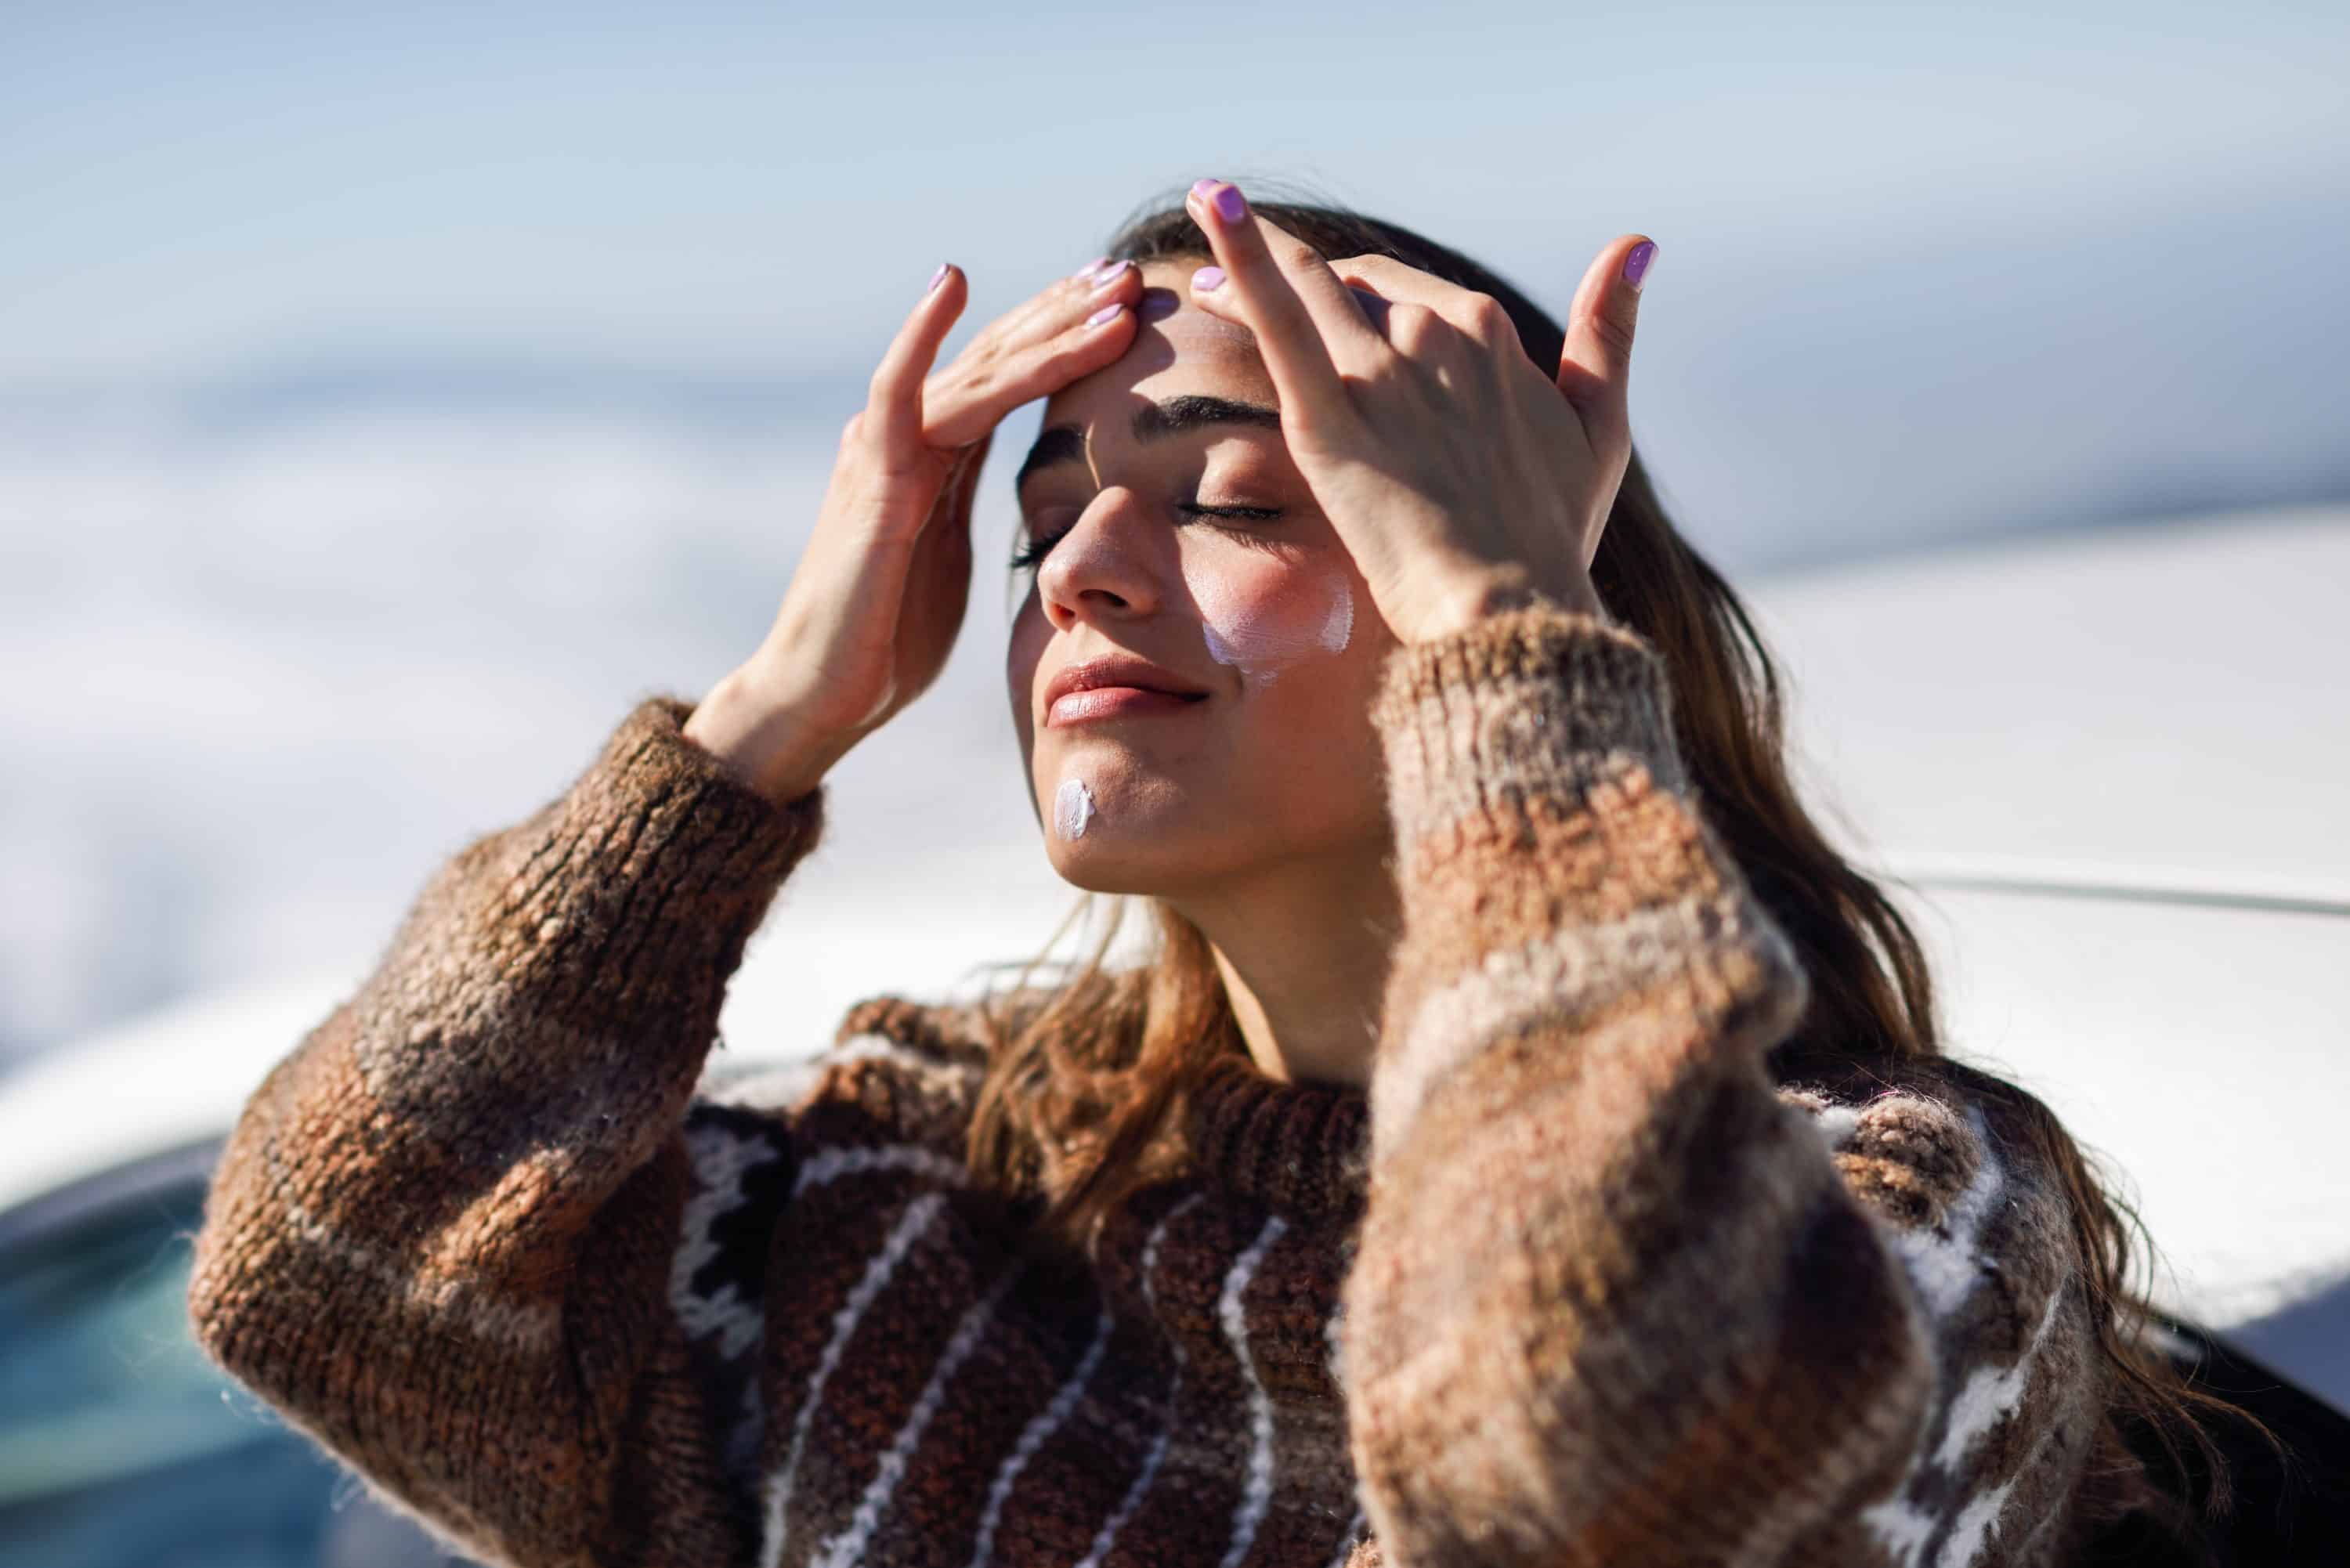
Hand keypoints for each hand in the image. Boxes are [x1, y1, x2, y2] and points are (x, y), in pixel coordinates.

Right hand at [687, 259, 1144, 802]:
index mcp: (936, 453)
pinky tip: (952, 282)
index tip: (1126, 303)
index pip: (1010, 376)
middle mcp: (908, 434)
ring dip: (1047, 328)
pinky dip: (922, 334)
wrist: (823, 692)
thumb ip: (973, 508)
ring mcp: (885, 449)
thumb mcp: (951, 557)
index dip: (1066, 335)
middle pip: (1000, 356)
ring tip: (1108, 290)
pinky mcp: (871, 478)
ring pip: (977, 370)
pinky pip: (898, 392)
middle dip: (1068, 312)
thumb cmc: (888, 638)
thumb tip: (1028, 500)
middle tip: (1131, 272)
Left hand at [1180, 179, 1652, 641]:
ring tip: (1200, 240)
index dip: (1357, 289)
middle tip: (1226, 276)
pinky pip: (1278, 319)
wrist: (1509, 607)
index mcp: (1490, 332)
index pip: (1406, 292)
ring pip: (1305, 289)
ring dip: (1248, 256)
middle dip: (1294, 274)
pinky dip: (1242, 256)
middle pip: (1349, 287)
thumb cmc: (1553, 536)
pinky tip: (1210, 204)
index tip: (1320, 294)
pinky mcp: (1328, 418)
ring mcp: (1380, 372)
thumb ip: (1609, 332)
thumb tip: (1637, 244)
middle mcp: (1435, 334)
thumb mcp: (1600, 426)